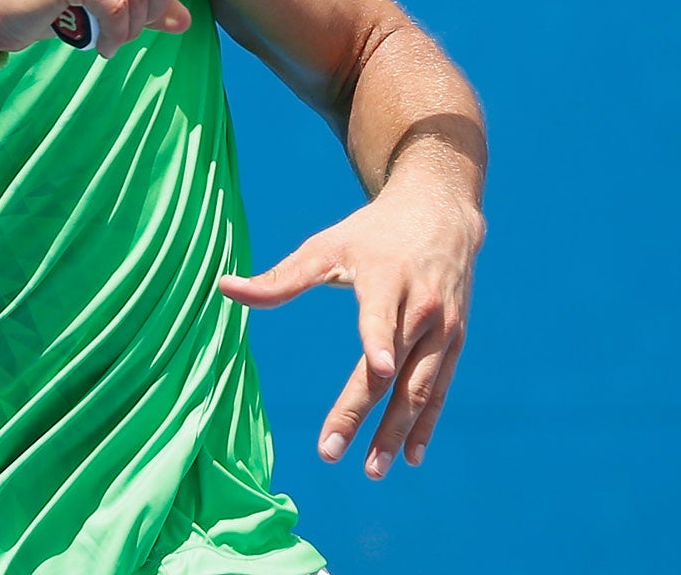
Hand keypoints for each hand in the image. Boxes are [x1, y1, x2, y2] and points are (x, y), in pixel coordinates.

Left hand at [218, 169, 484, 478]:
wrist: (441, 210)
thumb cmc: (373, 232)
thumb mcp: (327, 245)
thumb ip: (281, 278)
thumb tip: (224, 288)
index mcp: (387, 278)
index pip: (381, 315)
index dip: (380, 340)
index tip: (380, 367)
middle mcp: (421, 305)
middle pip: (393, 366)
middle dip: (364, 411)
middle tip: (330, 451)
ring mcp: (443, 326)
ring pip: (420, 387)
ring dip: (398, 431)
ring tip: (371, 469)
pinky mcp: (455, 339)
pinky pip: (440, 387)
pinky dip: (427, 423)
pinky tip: (411, 457)